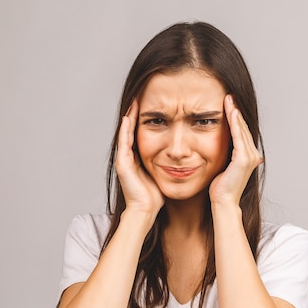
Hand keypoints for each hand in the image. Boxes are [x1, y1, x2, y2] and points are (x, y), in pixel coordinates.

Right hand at [115, 99, 164, 214]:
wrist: (146, 210)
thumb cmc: (156, 196)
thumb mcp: (164, 173)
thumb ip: (169, 162)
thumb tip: (185, 154)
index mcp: (138, 158)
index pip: (142, 133)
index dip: (147, 119)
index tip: (154, 104)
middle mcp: (129, 156)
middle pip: (132, 130)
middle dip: (136, 114)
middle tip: (141, 96)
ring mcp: (124, 159)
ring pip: (126, 132)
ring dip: (130, 117)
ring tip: (135, 101)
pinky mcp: (122, 163)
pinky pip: (124, 142)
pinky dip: (126, 129)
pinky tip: (129, 116)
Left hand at [209, 95, 262, 205]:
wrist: (223, 202)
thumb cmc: (220, 188)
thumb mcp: (223, 167)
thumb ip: (226, 156)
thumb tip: (220, 148)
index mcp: (248, 157)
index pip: (242, 133)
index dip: (236, 118)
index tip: (228, 105)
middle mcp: (252, 155)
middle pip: (244, 129)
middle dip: (236, 112)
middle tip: (229, 97)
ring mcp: (250, 157)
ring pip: (242, 130)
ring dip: (235, 114)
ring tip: (229, 100)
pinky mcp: (243, 159)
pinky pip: (239, 137)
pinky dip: (235, 124)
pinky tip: (231, 113)